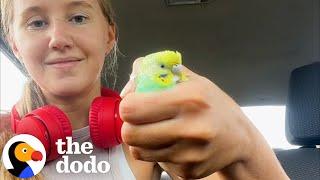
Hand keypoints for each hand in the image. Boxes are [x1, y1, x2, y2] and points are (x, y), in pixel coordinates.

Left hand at [119, 59, 285, 178]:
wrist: (240, 138)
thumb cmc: (214, 105)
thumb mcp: (193, 80)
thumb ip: (160, 73)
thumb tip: (132, 81)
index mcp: (189, 99)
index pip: (132, 108)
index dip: (127, 104)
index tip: (135, 102)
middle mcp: (190, 129)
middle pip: (130, 133)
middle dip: (130, 124)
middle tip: (140, 119)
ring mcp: (189, 154)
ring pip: (138, 150)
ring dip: (141, 139)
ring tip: (157, 130)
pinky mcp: (188, 171)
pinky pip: (156, 161)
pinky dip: (158, 151)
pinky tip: (173, 142)